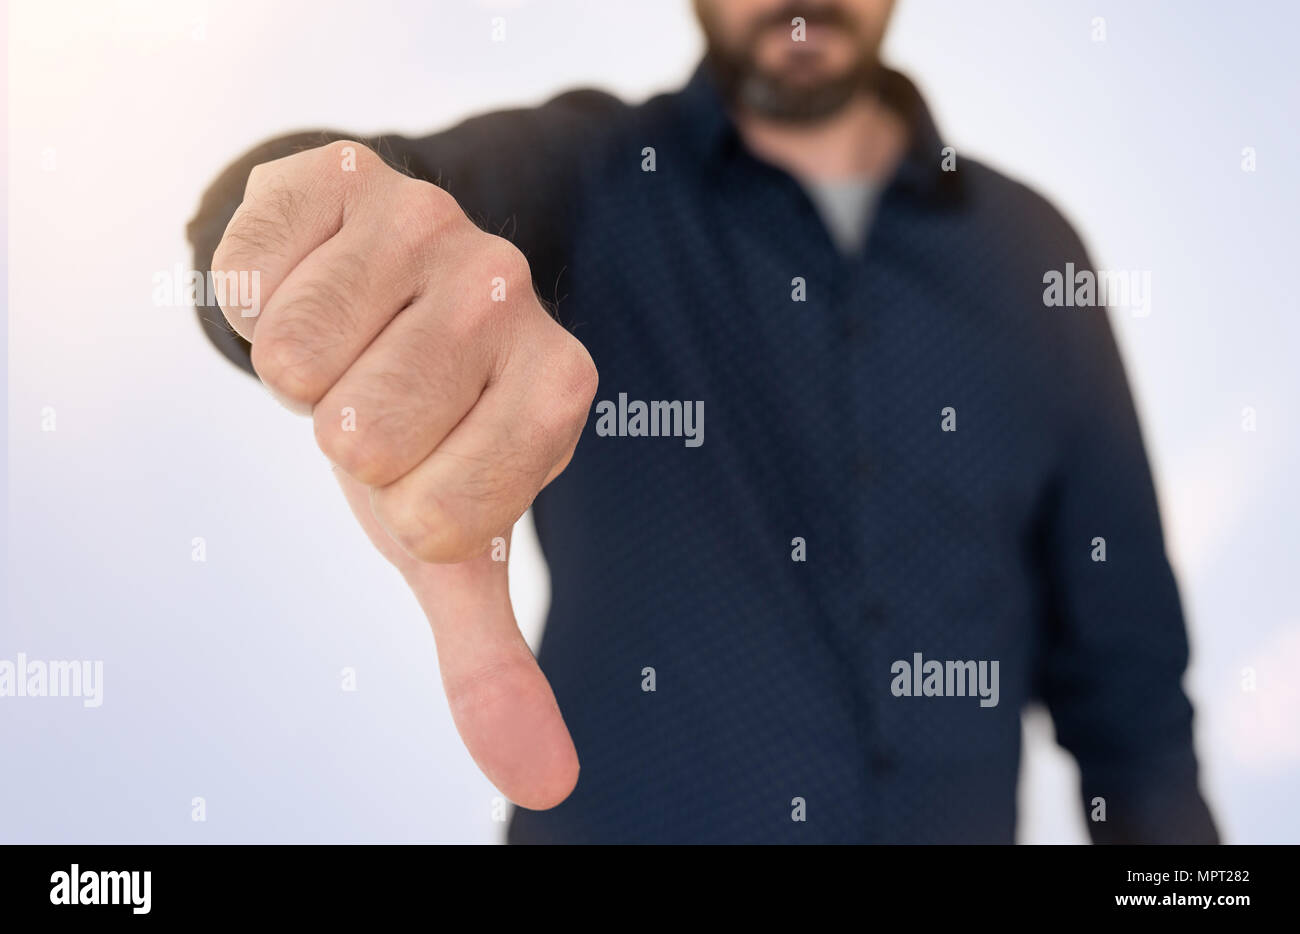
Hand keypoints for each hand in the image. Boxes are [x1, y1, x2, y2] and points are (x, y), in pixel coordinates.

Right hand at [211, 140, 595, 808]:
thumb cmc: (424, 433)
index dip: (405, 507)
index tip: (427, 467)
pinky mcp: (351, 171)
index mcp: (559, 391)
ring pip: (301, 355)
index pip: (443, 513)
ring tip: (353, 342)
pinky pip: (255, 276)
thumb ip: (494, 659)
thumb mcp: (451, 546)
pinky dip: (261, 302)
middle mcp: (514, 293)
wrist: (376, 303)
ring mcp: (436, 221)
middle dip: (347, 436)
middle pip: (363, 430)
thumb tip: (544, 786)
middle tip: (383, 399)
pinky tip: (319, 281)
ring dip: (304, 371)